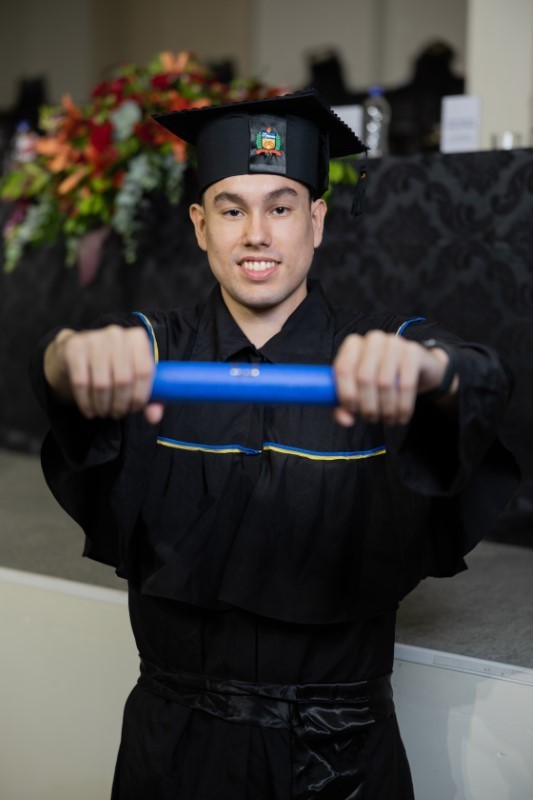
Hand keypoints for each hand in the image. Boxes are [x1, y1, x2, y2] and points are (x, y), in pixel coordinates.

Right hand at [44, 326, 163, 423]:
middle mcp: (117, 334)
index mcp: (137, 339)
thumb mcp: (134, 377)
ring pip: (102, 383)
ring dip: (103, 405)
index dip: (141, 396)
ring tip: (104, 412)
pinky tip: (89, 410)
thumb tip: (154, 417)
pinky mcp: (75, 348)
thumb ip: (150, 397)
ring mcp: (94, 339)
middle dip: (120, 404)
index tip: (134, 409)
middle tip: (116, 414)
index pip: (144, 371)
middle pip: (123, 380)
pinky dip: (86, 402)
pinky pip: (81, 382)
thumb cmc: (112, 366)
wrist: (78, 352)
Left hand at [332, 331, 456, 426]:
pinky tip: (402, 416)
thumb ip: (347, 407)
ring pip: (385, 383)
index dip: (345, 394)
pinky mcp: (413, 352)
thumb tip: (346, 420)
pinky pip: (406, 384)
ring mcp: (394, 343)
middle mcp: (373, 340)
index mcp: (353, 345)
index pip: (343, 368)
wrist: (418, 369)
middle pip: (364, 378)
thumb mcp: (361, 391)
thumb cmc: (382, 378)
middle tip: (372, 419)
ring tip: (388, 419)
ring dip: (386, 409)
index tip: (353, 412)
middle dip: (367, 406)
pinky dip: (403, 406)